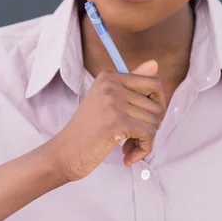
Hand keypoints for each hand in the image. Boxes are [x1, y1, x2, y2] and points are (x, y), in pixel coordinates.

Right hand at [48, 60, 165, 181]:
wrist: (64, 153)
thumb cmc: (87, 130)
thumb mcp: (107, 101)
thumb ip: (132, 82)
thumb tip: (155, 63)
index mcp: (109, 76)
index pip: (154, 83)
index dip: (157, 105)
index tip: (145, 119)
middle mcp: (111, 85)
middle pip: (157, 105)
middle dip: (151, 126)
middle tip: (134, 137)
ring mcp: (113, 103)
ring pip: (154, 122)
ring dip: (144, 141)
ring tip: (127, 147)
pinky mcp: (116, 123)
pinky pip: (148, 135)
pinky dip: (143, 150)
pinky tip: (127, 157)